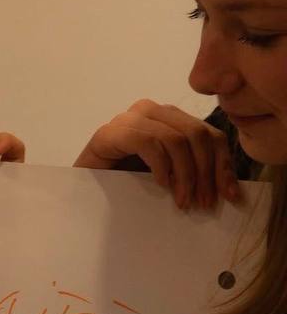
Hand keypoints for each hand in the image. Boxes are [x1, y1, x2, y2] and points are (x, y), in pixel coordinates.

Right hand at [73, 98, 239, 208]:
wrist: (81, 192)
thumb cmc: (125, 185)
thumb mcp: (169, 175)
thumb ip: (194, 170)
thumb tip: (231, 188)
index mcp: (168, 118)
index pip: (210, 134)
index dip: (223, 164)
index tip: (230, 196)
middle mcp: (150, 110)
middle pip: (197, 134)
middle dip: (206, 172)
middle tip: (203, 203)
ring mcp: (128, 119)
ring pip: (177, 138)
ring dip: (186, 175)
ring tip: (183, 200)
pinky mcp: (109, 133)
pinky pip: (149, 143)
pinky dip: (161, 167)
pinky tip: (161, 186)